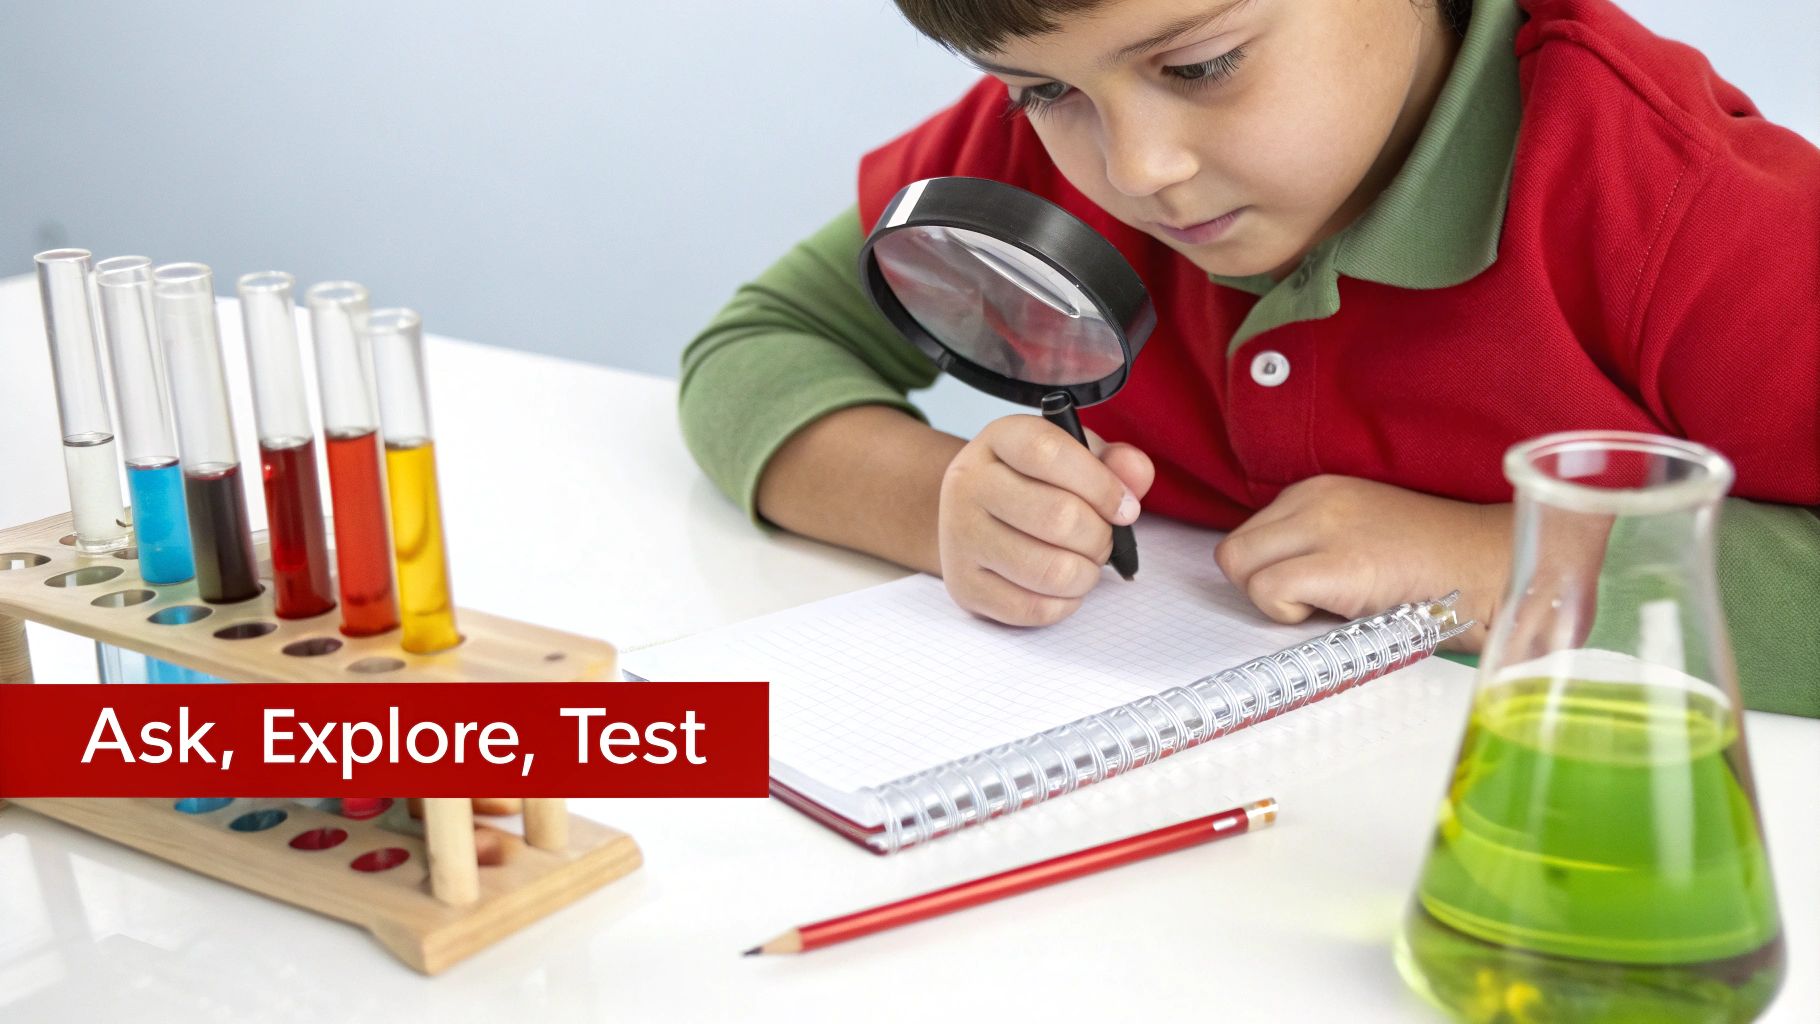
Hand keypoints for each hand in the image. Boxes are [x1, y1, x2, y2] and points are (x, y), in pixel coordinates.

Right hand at [938, 415, 1153, 625]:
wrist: (975, 515)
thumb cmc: (1035, 483)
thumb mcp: (1074, 457)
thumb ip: (1114, 462)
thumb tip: (1136, 474)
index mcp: (999, 440)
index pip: (1048, 453)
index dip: (1100, 485)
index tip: (1125, 508)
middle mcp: (969, 483)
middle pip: (1057, 517)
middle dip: (1100, 537)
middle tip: (1103, 539)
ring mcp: (960, 537)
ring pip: (1050, 571)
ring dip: (1086, 574)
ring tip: (1084, 563)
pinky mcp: (963, 585)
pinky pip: (1032, 609)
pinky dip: (1063, 603)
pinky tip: (1063, 586)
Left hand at [1213, 475, 1512, 649]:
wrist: (1494, 569)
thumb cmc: (1436, 567)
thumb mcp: (1361, 535)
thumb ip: (1311, 544)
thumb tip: (1264, 581)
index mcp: (1317, 491)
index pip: (1249, 536)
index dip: (1271, 572)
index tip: (1310, 588)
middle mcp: (1315, 499)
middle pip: (1234, 551)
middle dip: (1260, 586)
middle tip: (1313, 602)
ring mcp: (1325, 527)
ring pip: (1239, 568)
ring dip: (1274, 600)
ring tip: (1329, 605)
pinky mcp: (1339, 563)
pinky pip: (1266, 590)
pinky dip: (1288, 615)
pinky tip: (1335, 612)